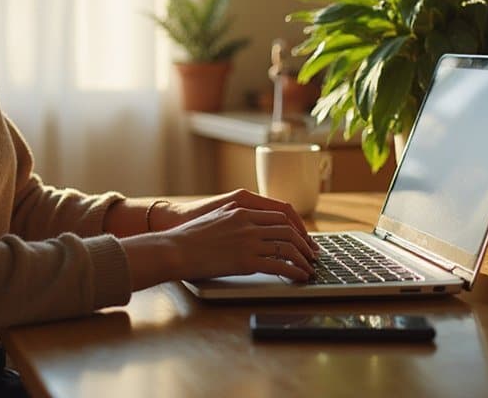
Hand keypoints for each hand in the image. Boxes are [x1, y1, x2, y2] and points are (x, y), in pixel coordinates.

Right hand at [160, 202, 317, 281]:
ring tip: (309, 269)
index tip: (303, 238)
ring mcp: (248, 241)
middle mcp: (248, 222)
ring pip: (288, 247)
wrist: (175, 249)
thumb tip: (252, 227)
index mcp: (242, 208)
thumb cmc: (190, 236)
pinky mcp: (246, 261)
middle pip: (289, 230)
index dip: (297, 228)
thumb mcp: (217, 216)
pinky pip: (280, 266)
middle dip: (305, 244)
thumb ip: (237, 218)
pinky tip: (300, 278)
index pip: (280, 214)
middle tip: (312, 255)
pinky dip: (295, 272)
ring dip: (303, 260)